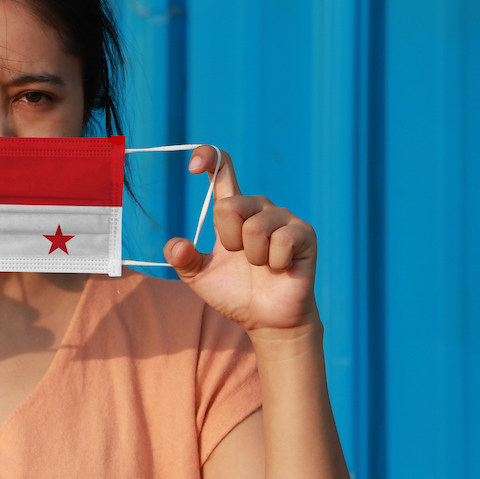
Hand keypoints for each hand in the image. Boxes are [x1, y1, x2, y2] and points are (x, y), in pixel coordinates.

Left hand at [163, 146, 317, 333]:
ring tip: (262, 266)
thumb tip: (176, 246)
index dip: (208, 158)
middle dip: (228, 240)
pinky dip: (274, 262)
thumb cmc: (235, 293)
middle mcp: (258, 207)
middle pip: (230, 205)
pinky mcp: (304, 233)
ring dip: (253, 256)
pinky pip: (281, 240)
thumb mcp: (199, 276)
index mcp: (233, 212)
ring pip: (255, 227)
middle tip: (240, 258)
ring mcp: (283, 218)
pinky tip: (280, 268)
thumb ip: (182, 259)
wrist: (267, 320)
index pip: (221, 172)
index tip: (193, 165)